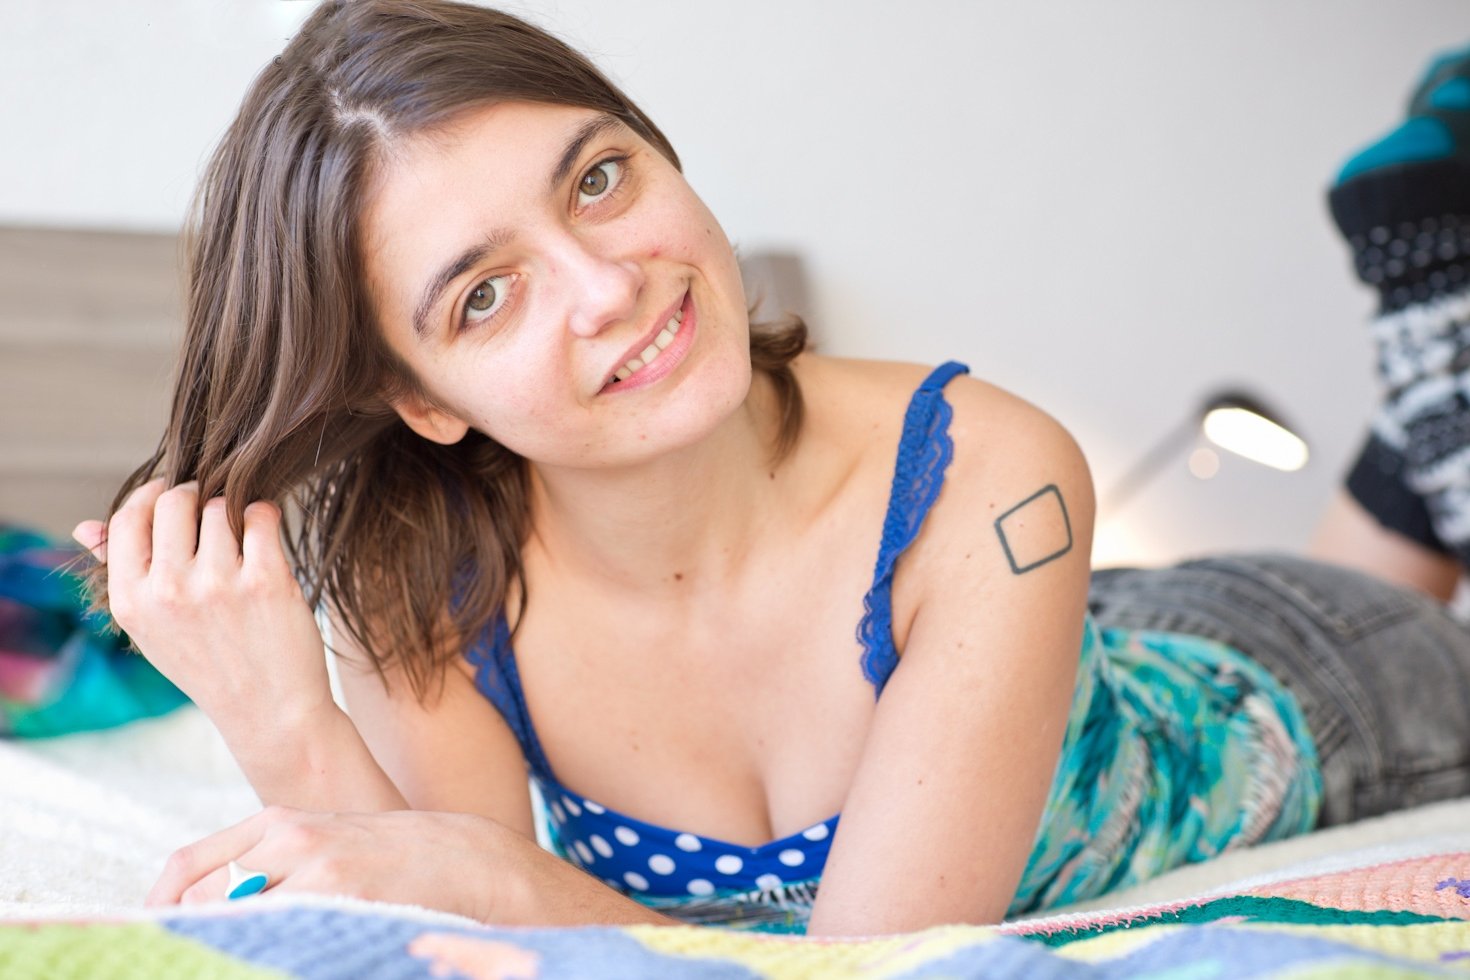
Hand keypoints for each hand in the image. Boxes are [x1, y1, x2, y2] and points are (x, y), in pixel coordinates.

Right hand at [73, 479, 333, 741]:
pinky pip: (261, 516)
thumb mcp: (152, 630)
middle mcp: (169, 591)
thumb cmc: (210, 666)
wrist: (270, 711)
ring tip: (241, 539)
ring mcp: (217, 584)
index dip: (149, 496)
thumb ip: (119, 574)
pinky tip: (265, 538)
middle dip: (194, 496)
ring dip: (233, 513)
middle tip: (211, 509)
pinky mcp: (265, 580)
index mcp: (132, 602)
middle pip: (174, 501)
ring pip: (220, 508)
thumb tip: (84, 526)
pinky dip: (264, 517)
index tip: (170, 494)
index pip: (126, 519)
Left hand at [149, 806, 526, 922]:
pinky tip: (271, 956)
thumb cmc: (387, 859)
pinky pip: (276, 933)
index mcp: (276, 824)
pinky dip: (263, 950)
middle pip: (200, 899)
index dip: (159, 911)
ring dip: (222, 945)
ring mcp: (313, 867)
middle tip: (186, 958)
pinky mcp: (341, 892)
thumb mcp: (323, 846)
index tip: (155, 942)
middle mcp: (285, 838)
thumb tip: (205, 911)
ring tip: (226, 960)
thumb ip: (267, 867)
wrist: (464, 856)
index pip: (186, 870)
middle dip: (189, 935)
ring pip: (232, 918)